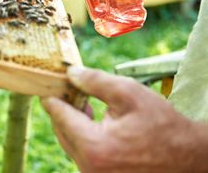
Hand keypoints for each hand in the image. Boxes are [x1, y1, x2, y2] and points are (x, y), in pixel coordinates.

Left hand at [41, 66, 207, 172]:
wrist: (189, 158)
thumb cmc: (162, 125)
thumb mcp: (129, 93)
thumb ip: (95, 81)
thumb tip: (70, 73)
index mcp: (93, 147)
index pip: (58, 115)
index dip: (52, 94)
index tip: (47, 81)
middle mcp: (88, 167)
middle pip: (61, 130)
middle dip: (62, 107)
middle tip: (66, 87)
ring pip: (70, 142)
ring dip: (72, 121)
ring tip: (81, 100)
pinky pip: (81, 152)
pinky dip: (82, 135)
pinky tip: (91, 118)